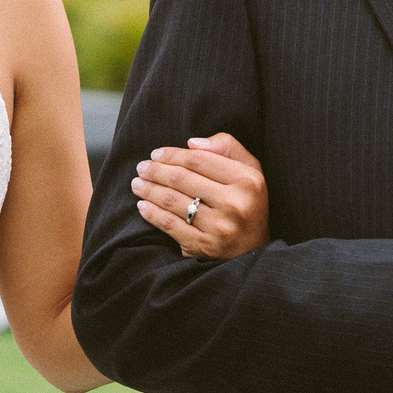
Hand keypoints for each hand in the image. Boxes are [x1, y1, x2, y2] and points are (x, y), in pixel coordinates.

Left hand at [133, 135, 270, 258]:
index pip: (199, 160)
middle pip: (182, 180)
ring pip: (173, 201)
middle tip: (141, 168)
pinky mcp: (205, 247)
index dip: (172, 154)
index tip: (156, 154)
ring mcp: (219, 228)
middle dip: (156, 171)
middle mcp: (234, 204)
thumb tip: (191, 143)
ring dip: (149, 190)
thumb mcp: (250, 169)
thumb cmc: (248, 202)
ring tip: (137, 184)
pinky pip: (171, 225)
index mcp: (246, 180)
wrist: (255, 249)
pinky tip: (142, 206)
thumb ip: (226, 147)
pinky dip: (152, 214)